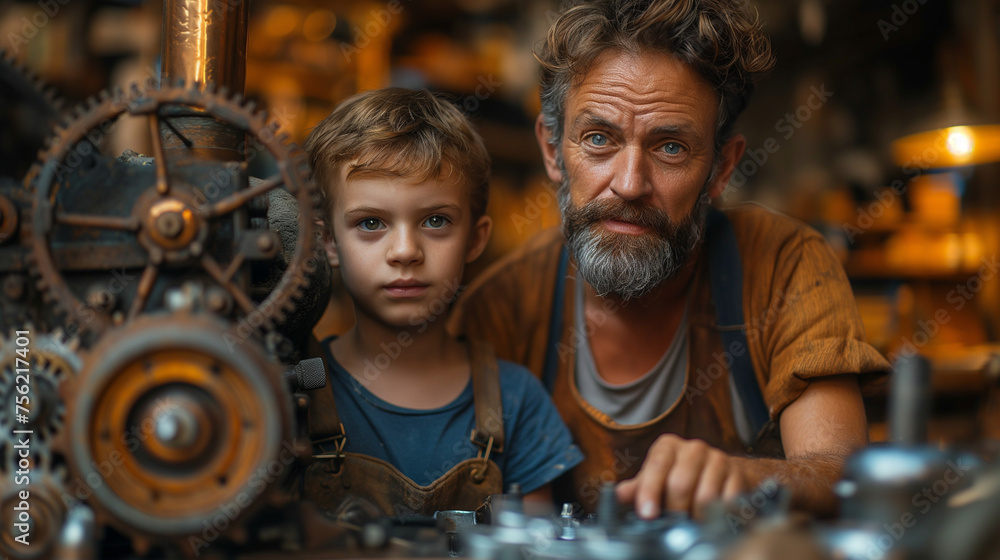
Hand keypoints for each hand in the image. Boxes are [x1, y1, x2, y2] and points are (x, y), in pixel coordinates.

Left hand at [615, 434, 745, 518]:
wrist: (721, 470)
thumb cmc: (681, 474)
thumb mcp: (656, 477)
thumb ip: (638, 487)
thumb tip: (618, 495)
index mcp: (668, 446)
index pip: (656, 466)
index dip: (650, 491)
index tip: (647, 513)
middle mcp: (693, 448)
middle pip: (680, 483)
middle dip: (674, 509)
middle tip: (672, 524)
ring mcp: (718, 459)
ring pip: (705, 495)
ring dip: (696, 516)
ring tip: (692, 522)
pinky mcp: (737, 475)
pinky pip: (727, 500)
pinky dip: (718, 515)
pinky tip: (712, 519)